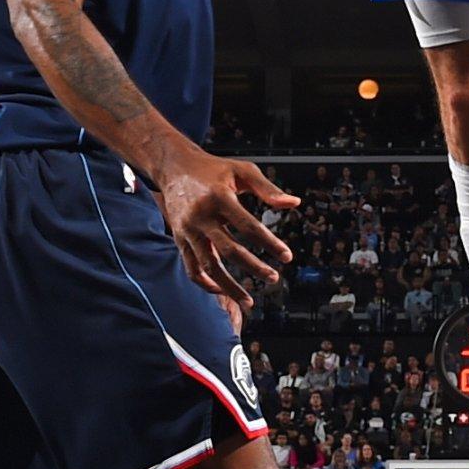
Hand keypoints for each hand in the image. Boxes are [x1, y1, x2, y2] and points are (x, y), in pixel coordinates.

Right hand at [161, 156, 300, 303]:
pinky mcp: (179, 239)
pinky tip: (223, 290)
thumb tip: (294, 204)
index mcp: (219, 197)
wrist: (174, 167)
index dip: (269, 243)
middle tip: (274, 277)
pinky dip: (206, 284)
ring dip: (229, 286)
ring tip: (249, 300)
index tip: (286, 256)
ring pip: (208, 266)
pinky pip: (192, 268)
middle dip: (254, 267)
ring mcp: (187, 230)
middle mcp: (201, 216)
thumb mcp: (242, 171)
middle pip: (229, 250)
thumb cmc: (213, 169)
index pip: (248, 226)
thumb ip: (268, 189)